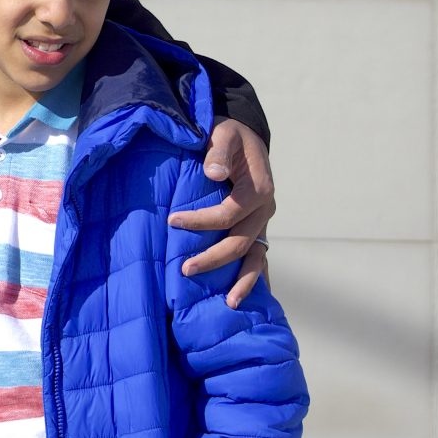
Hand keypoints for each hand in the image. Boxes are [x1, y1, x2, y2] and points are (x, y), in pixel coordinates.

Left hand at [168, 118, 274, 308]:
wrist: (245, 138)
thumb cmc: (231, 135)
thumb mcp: (224, 133)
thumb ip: (218, 151)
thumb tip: (213, 173)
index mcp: (259, 189)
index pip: (228, 214)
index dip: (200, 221)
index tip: (172, 221)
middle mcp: (265, 210)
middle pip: (240, 242)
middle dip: (213, 258)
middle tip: (185, 270)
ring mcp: (263, 223)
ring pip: (257, 258)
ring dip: (243, 281)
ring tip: (229, 304)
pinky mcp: (258, 229)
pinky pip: (258, 258)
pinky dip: (254, 278)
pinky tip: (242, 298)